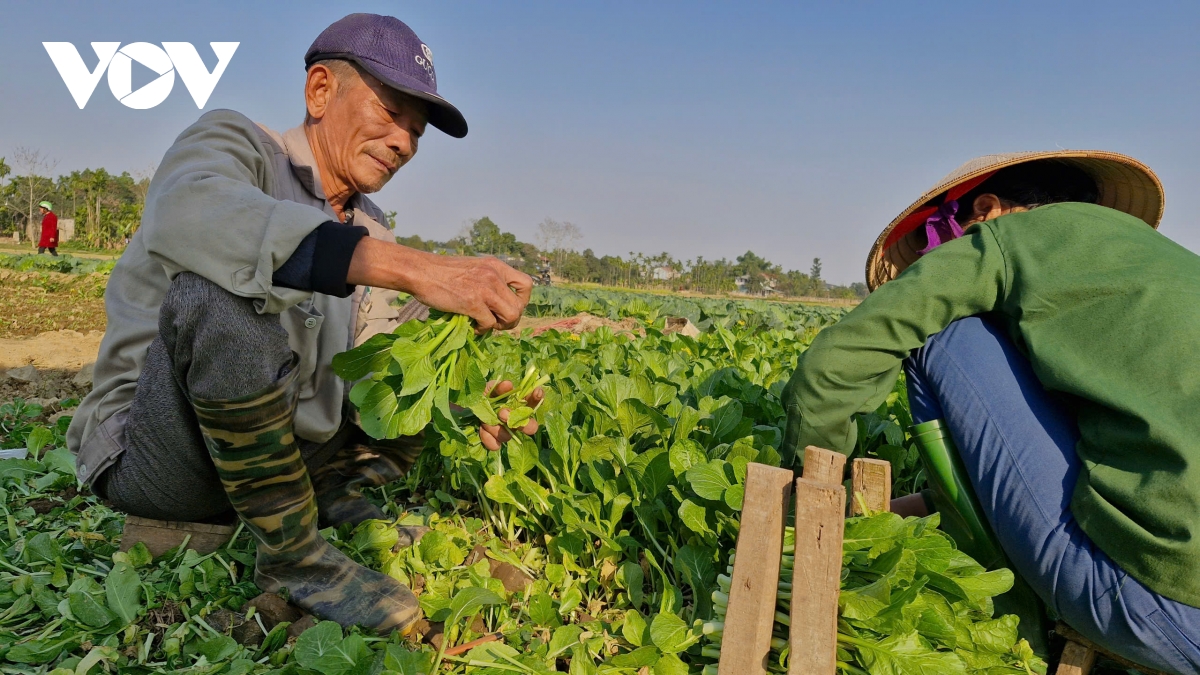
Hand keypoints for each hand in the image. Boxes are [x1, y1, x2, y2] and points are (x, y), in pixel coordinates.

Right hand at [347, 238, 532, 332]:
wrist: (420, 271)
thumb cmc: (443, 272)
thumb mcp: (474, 268)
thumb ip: (489, 280)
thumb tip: (499, 304)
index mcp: (496, 265)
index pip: (527, 284)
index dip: (522, 300)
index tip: (509, 306)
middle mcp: (494, 275)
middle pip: (520, 305)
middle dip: (510, 319)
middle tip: (496, 322)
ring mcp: (485, 289)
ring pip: (510, 316)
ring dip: (500, 325)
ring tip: (485, 324)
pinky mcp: (472, 302)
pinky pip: (489, 324)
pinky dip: (482, 330)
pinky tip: (472, 326)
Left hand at [479, 380, 544, 450]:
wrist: (460, 410)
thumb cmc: (477, 397)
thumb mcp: (486, 389)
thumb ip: (498, 387)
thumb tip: (508, 385)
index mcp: (516, 405)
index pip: (534, 402)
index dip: (538, 398)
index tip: (536, 392)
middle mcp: (514, 420)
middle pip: (531, 427)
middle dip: (520, 423)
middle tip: (503, 414)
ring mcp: (505, 432)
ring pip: (508, 436)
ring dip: (495, 428)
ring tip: (483, 420)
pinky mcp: (493, 442)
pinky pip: (495, 445)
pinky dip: (487, 437)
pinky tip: (480, 429)